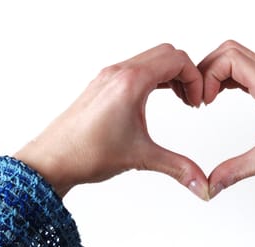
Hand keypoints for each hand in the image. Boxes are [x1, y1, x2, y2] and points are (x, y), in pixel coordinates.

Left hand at [14, 44, 209, 199]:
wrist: (52, 159)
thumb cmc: (86, 153)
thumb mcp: (141, 158)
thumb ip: (178, 167)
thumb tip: (202, 185)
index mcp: (131, 82)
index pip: (176, 59)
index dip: (195, 78)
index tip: (198, 101)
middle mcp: (119, 72)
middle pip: (166, 53)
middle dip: (186, 73)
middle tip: (191, 100)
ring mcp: (108, 76)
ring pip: (150, 58)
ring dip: (170, 74)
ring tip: (178, 99)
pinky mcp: (102, 85)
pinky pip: (135, 67)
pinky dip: (153, 77)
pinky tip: (156, 98)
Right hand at [197, 40, 254, 198]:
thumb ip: (237, 171)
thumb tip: (211, 185)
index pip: (231, 58)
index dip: (209, 75)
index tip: (204, 102)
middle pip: (230, 51)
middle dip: (208, 70)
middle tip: (200, 99)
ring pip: (237, 56)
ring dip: (217, 72)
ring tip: (207, 99)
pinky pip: (245, 69)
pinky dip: (227, 77)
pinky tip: (220, 96)